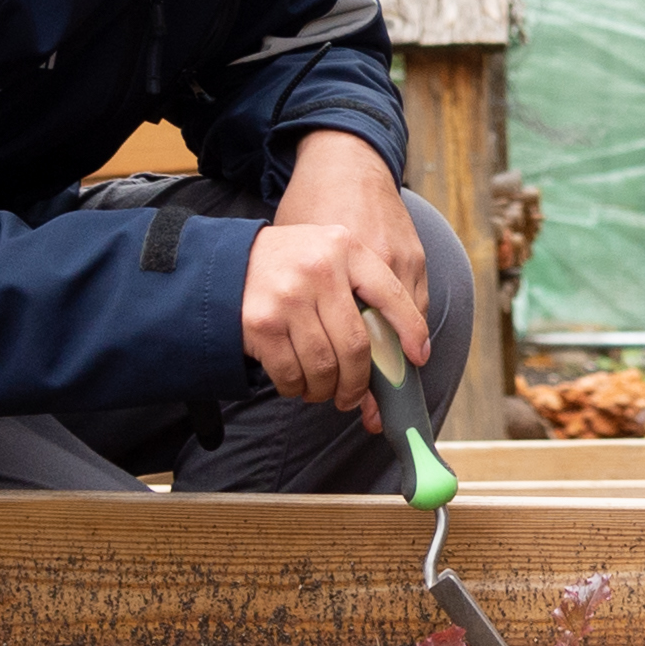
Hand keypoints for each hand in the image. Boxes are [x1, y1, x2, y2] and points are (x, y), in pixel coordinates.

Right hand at [244, 132, 429, 423]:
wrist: (227, 261)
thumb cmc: (292, 266)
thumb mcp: (332, 255)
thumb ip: (362, 289)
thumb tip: (401, 351)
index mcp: (346, 248)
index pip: (392, 295)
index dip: (411, 331)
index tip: (417, 358)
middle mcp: (320, 269)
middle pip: (355, 346)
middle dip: (358, 383)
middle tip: (353, 396)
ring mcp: (289, 297)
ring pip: (324, 366)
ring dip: (326, 390)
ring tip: (322, 391)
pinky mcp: (261, 324)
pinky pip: (291, 374)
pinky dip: (297, 388)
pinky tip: (297, 383)